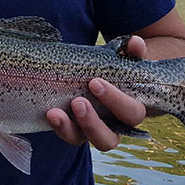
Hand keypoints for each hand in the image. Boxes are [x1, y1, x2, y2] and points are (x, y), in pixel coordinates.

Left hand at [45, 35, 146, 150]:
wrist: (106, 76)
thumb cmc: (119, 67)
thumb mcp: (126, 58)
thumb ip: (133, 51)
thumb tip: (135, 43)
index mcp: (131, 110)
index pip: (131, 113)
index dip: (115, 100)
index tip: (95, 82)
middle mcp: (113, 127)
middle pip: (108, 138)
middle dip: (92, 121)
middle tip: (77, 101)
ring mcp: (93, 130)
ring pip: (83, 141)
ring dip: (70, 129)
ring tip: (55, 113)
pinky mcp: (75, 129)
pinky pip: (68, 135)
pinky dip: (59, 127)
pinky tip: (49, 113)